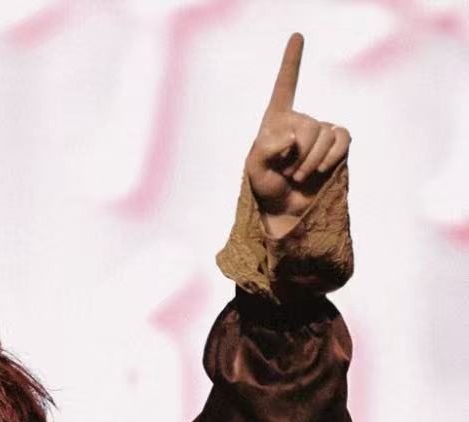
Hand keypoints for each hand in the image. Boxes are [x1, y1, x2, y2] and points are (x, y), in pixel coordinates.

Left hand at [245, 32, 350, 230]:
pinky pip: (342, 138)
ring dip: (311, 161)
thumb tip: (291, 136)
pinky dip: (333, 154)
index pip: (286, 85)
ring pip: (324, 134)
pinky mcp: (337, 146)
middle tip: (288, 174)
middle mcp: (300, 121)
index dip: (292, 60)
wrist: (285, 211)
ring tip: (298, 176)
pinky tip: (322, 168)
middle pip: (308, 125)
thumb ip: (265, 149)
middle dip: (298, 155)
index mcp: (277, 119)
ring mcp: (320, 132)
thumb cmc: (265, 188)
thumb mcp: (254, 169)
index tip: (298, 36)